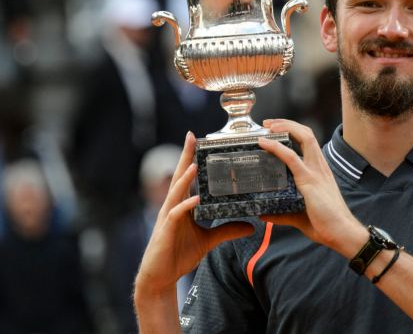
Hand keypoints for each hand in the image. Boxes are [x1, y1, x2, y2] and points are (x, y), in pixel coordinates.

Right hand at [135, 132, 253, 296]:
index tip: (196, 138)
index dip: (191, 158)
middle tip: (191, 137)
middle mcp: (174, 206)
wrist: (161, 277)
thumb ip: (227, 230)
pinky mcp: (165, 230)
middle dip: (185, 157)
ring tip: (194, 165)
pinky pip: (175, 215)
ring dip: (185, 178)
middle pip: (180, 177)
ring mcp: (168, 217)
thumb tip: (251, 226)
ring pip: (176, 192)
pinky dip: (185, 206)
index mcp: (183, 205)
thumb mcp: (209, 240)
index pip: (187, 177)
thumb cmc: (179, 254)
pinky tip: (194, 200)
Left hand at [257, 119, 365, 256]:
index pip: (308, 142)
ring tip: (267, 126)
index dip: (293, 131)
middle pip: (306, 134)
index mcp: (320, 171)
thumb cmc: (326, 225)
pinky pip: (292, 158)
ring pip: (303, 138)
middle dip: (287, 123)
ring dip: (284, 127)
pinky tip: (264, 143)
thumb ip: (282, 214)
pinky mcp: (310, 180)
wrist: (342, 233)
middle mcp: (320, 166)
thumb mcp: (299, 216)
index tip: (275, 130)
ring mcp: (316, 172)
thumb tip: (264, 214)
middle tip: (268, 124)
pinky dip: (277, 147)